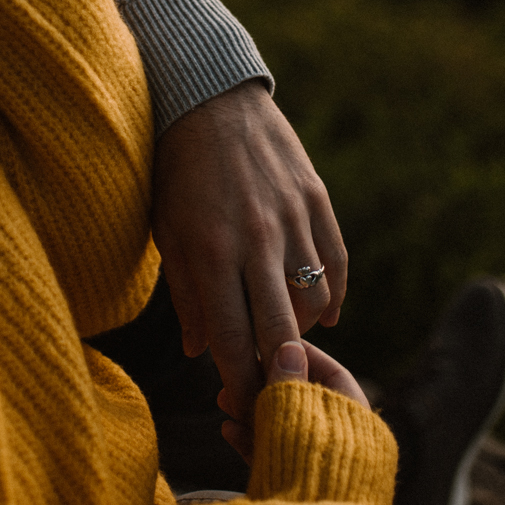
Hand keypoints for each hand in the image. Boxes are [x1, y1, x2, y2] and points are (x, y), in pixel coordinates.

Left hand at [152, 80, 347, 431]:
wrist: (210, 99)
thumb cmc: (176, 172)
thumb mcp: (167, 233)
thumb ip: (185, 294)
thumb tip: (198, 350)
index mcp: (210, 253)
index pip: (233, 341)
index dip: (240, 382)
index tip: (242, 405)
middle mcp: (256, 240)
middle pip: (281, 332)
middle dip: (279, 370)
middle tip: (275, 387)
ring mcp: (293, 218)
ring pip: (315, 301)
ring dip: (304, 330)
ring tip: (287, 339)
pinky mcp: (317, 200)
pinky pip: (337, 264)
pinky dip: (334, 296)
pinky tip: (323, 313)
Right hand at [218, 340, 367, 462]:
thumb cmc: (311, 470)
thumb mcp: (298, 416)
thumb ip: (290, 382)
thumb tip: (289, 345)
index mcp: (362, 424)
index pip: (332, 373)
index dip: (298, 354)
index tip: (268, 340)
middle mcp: (348, 447)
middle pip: (305, 404)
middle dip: (266, 387)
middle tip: (234, 373)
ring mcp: (325, 472)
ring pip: (286, 433)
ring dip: (253, 414)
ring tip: (222, 402)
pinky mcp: (303, 494)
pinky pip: (278, 461)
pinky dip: (254, 444)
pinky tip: (228, 431)